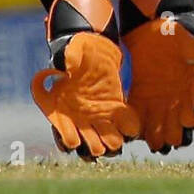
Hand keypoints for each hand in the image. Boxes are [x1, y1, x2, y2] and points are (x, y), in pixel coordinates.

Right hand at [31, 30, 139, 159]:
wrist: (94, 46)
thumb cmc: (77, 50)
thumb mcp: (70, 52)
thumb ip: (65, 60)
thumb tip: (63, 67)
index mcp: (62, 107)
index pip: (63, 131)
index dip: (68, 137)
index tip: (75, 141)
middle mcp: (78, 115)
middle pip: (86, 140)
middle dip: (94, 146)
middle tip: (100, 147)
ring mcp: (96, 113)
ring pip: (103, 136)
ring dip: (110, 142)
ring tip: (116, 142)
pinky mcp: (114, 107)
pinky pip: (121, 122)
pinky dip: (127, 126)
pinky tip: (131, 128)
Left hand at [119, 0, 193, 153]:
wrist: (156, 28)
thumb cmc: (180, 39)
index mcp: (189, 96)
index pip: (190, 121)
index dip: (187, 126)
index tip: (183, 121)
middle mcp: (173, 104)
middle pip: (172, 133)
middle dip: (168, 137)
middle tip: (162, 136)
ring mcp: (155, 102)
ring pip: (153, 130)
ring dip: (151, 136)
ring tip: (146, 136)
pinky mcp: (138, 97)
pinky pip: (134, 117)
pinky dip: (132, 125)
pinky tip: (130, 127)